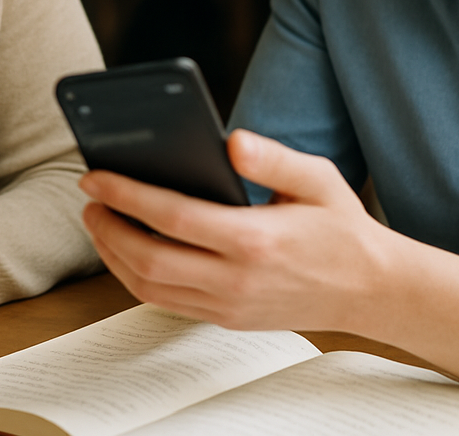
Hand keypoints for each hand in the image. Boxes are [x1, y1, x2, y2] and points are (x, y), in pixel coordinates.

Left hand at [79, 129, 386, 332]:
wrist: (369, 289)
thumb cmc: (341, 227)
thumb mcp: (317, 178)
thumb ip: (273, 157)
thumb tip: (231, 140)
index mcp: (255, 239)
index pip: (173, 217)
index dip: (127, 195)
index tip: (97, 176)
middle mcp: (237, 280)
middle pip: (149, 259)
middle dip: (108, 228)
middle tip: (88, 199)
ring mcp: (229, 306)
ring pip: (150, 288)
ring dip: (114, 255)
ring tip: (99, 221)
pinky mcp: (227, 318)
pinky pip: (166, 302)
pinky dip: (135, 278)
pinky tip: (127, 250)